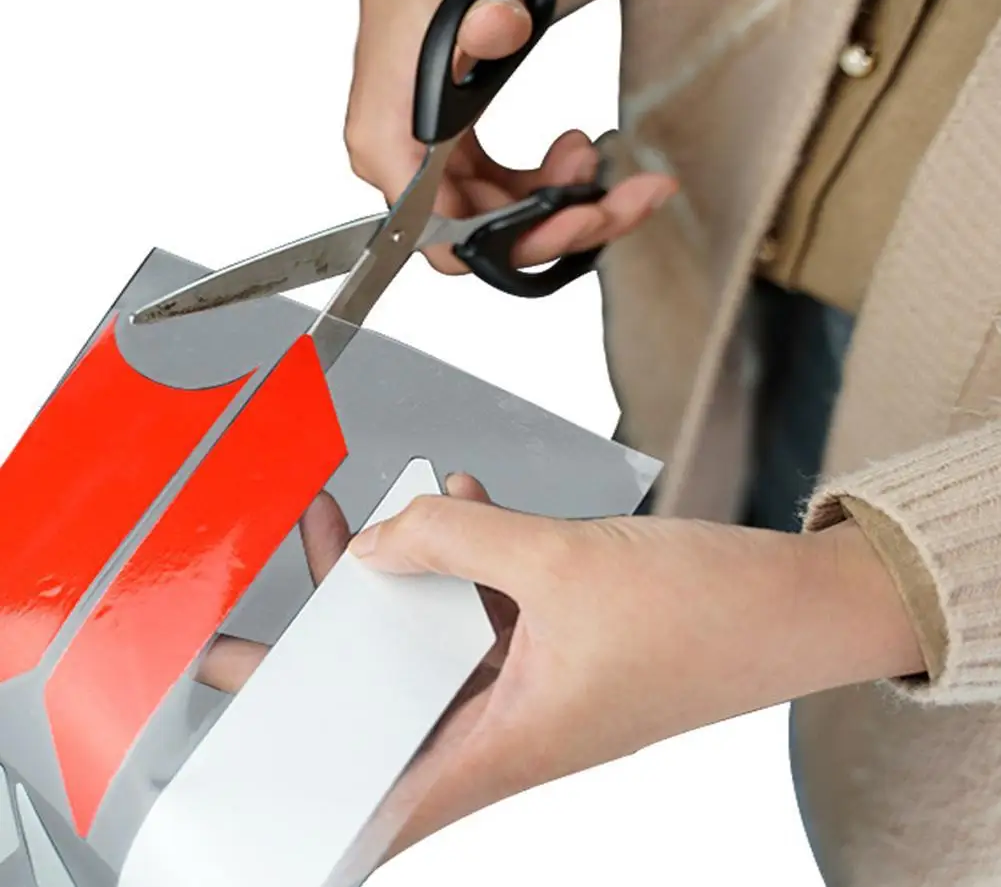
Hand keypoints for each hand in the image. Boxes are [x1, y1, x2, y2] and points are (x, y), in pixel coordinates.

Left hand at [345, 481, 925, 856]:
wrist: (800, 602)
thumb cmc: (709, 616)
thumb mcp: (563, 562)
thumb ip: (458, 540)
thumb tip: (384, 535)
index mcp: (507, 744)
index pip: (385, 794)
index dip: (317, 784)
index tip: (262, 747)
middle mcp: (515, 722)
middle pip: (398, 690)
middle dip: (346, 627)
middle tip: (310, 571)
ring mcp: (540, 678)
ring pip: (445, 634)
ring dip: (413, 574)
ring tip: (379, 516)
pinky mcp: (563, 637)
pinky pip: (493, 598)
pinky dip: (471, 553)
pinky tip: (462, 502)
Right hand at [346, 0, 675, 273]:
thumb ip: (480, 16)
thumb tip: (497, 29)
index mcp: (386, 139)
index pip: (441, 233)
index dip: (512, 240)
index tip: (576, 217)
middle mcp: (403, 164)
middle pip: (483, 235)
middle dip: (560, 222)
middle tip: (626, 197)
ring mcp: (432, 163)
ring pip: (503, 221)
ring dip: (565, 205)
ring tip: (606, 162)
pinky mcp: (460, 155)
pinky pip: (509, 194)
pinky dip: (552, 184)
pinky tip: (580, 152)